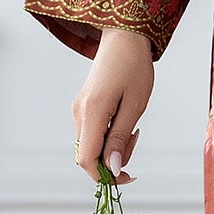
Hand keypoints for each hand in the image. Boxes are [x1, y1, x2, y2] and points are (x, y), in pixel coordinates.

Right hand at [72, 28, 153, 184]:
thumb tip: (112, 168)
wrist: (123, 37)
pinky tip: (123, 120)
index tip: (127, 176)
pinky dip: (108, 135)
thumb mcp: (135, 105)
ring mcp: (78, 110)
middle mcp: (78, 113)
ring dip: (112, 146)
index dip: (104, 176)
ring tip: (133, 126)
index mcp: (91, 112)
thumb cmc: (134, 66)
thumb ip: (120, 137)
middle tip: (135, 137)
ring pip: (90, 145)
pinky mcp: (83, 107)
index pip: (86, 160)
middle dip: (112, 158)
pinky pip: (92, 132)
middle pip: (88, 155)